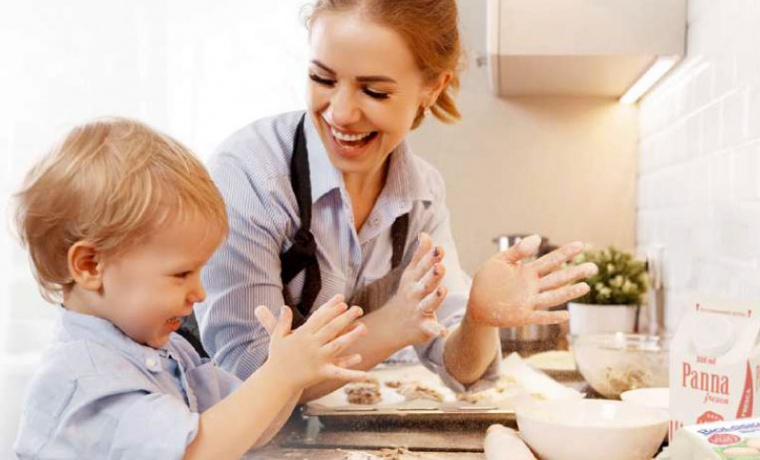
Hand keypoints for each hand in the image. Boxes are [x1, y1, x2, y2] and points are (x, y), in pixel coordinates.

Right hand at [255, 295, 366, 388]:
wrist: (275, 381)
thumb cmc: (277, 358)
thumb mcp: (277, 337)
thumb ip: (283, 322)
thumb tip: (285, 307)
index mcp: (301, 335)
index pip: (320, 319)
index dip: (332, 310)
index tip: (343, 302)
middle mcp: (311, 345)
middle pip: (331, 328)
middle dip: (345, 318)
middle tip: (358, 309)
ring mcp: (317, 359)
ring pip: (337, 345)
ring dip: (351, 336)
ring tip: (364, 328)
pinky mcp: (320, 373)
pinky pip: (338, 373)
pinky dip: (352, 374)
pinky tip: (365, 375)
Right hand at [387, 233, 448, 344]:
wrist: (393, 325)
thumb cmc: (408, 294)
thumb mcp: (411, 274)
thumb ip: (421, 255)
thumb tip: (425, 233)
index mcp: (414, 279)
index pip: (423, 266)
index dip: (431, 258)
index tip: (439, 249)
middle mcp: (415, 294)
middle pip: (425, 283)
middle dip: (433, 275)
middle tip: (439, 266)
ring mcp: (418, 310)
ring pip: (428, 304)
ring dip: (435, 298)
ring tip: (442, 290)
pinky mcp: (423, 327)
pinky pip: (431, 329)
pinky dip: (437, 330)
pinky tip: (444, 331)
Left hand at [467, 235, 597, 327]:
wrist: (477, 304)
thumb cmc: (488, 281)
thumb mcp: (499, 261)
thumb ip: (517, 251)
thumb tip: (537, 237)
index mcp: (527, 271)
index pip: (550, 261)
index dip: (565, 253)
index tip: (580, 245)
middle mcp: (533, 287)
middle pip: (557, 278)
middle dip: (574, 273)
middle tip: (593, 267)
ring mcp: (530, 302)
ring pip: (553, 296)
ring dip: (569, 292)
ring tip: (586, 286)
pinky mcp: (523, 316)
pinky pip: (540, 317)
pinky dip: (552, 317)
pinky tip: (565, 316)